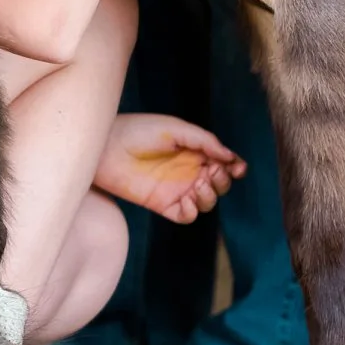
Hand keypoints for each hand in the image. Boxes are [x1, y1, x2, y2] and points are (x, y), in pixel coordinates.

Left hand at [95, 113, 244, 224]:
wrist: (107, 146)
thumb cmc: (138, 131)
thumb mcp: (176, 129)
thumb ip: (205, 141)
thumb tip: (230, 157)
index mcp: (194, 153)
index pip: (224, 165)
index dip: (235, 168)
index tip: (236, 167)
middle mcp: (188, 172)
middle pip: (219, 185)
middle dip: (223, 181)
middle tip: (210, 172)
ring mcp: (176, 190)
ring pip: (207, 202)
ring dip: (210, 197)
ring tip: (198, 185)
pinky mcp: (162, 204)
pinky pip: (186, 216)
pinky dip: (193, 211)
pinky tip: (187, 199)